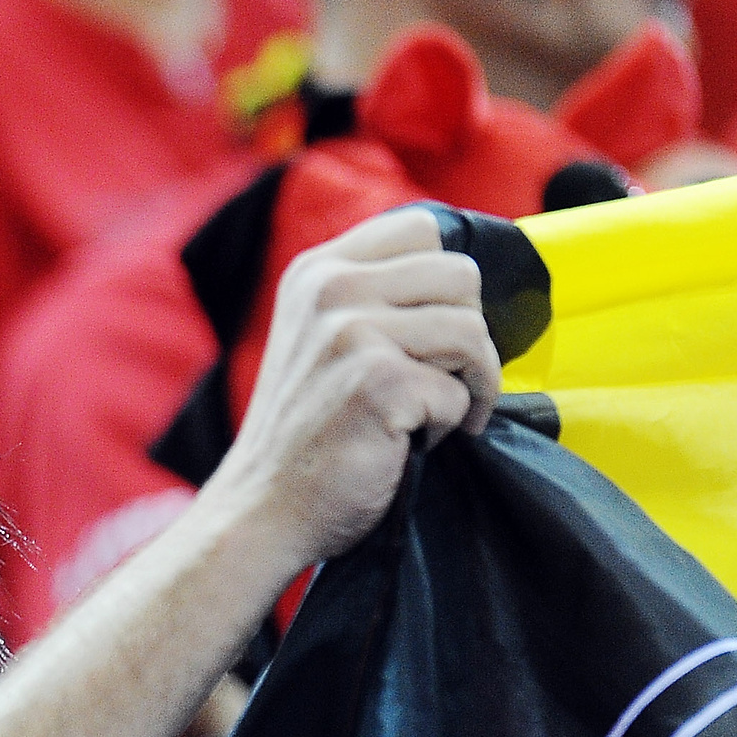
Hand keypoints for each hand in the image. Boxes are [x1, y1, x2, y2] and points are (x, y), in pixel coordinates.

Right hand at [207, 207, 499, 572]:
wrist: (264, 509)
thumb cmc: (307, 434)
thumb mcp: (321, 338)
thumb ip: (372, 298)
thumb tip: (465, 284)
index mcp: (318, 269)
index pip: (422, 228)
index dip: (447, 285)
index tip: (441, 332)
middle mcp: (331, 288)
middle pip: (461, 275)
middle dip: (470, 335)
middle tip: (447, 380)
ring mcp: (352, 332)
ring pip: (472, 331)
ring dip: (472, 383)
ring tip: (439, 414)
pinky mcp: (378, 383)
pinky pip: (459, 393)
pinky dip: (451, 426)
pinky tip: (412, 442)